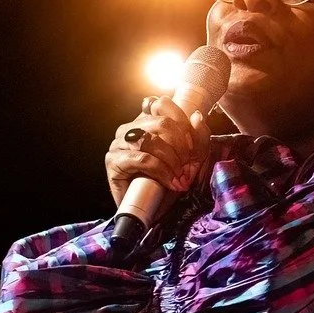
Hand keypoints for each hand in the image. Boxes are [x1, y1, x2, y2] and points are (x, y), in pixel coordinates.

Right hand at [106, 94, 211, 210]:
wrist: (151, 209)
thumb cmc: (169, 180)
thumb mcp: (192, 157)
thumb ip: (199, 136)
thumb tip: (197, 116)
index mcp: (145, 121)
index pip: (162, 104)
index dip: (182, 122)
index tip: (191, 147)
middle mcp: (130, 128)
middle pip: (161, 123)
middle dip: (181, 146)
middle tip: (186, 166)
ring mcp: (119, 143)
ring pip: (151, 140)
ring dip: (172, 160)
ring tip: (178, 176)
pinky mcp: (114, 161)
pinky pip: (143, 159)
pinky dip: (161, 171)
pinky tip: (169, 182)